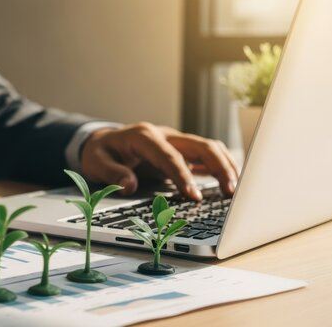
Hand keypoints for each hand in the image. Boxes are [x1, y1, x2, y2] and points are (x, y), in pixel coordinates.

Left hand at [80, 122, 238, 199]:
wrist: (103, 142)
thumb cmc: (100, 153)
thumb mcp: (96, 162)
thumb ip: (112, 173)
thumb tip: (129, 185)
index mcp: (144, 136)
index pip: (170, 156)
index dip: (183, 176)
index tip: (194, 197)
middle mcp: (164, 135)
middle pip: (201, 145)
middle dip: (219, 167)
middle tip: (230, 193)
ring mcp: (176, 141)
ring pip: (209, 148)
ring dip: (226, 167)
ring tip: (236, 191)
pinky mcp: (181, 150)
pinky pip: (206, 155)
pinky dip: (220, 167)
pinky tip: (229, 184)